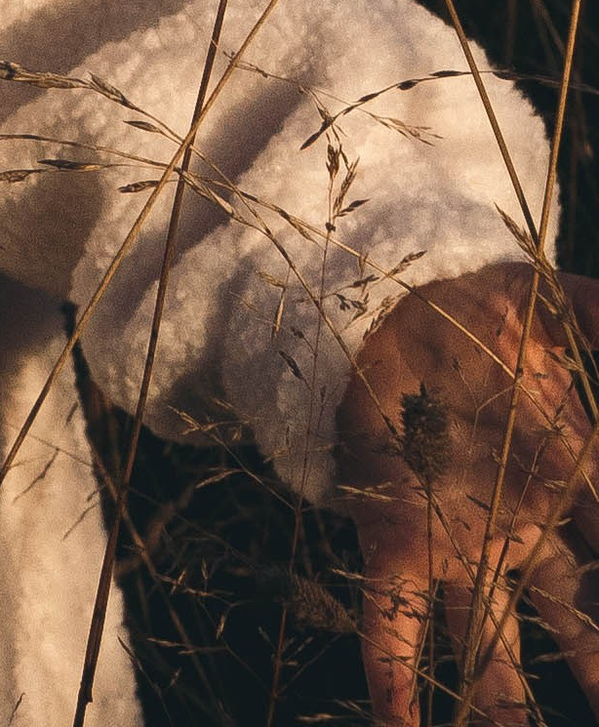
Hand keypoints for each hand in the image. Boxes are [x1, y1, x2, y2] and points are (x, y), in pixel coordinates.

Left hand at [337, 261, 598, 718]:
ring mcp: (458, 540)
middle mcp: (519, 530)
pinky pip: (393, 616)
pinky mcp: (395, 533)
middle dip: (593, 666)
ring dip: (500, 703)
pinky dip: (392, 676)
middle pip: (571, 620)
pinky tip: (399, 726)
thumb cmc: (484, 302)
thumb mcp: (568, 310)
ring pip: (488, 642)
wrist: (391, 287)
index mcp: (568, 485)